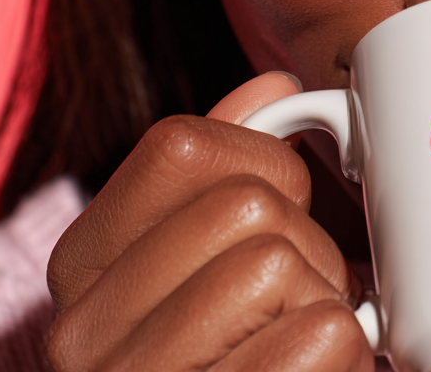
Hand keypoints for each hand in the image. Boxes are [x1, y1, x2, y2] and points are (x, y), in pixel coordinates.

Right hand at [47, 73, 372, 371]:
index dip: (262, 164)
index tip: (274, 211)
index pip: (181, 148)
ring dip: (324, 300)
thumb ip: (225, 168)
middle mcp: (85, 337)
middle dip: (303, 242)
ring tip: (296, 338)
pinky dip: (347, 350)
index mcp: (83, 272)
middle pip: (247, 207)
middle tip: (293, 295)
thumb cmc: (232, 349)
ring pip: (280, 264)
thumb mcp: (204, 256)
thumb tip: (274, 85)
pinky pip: (323, 336)